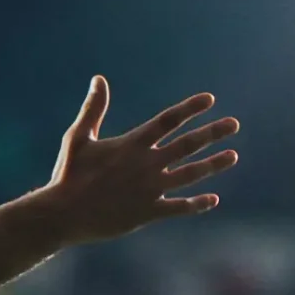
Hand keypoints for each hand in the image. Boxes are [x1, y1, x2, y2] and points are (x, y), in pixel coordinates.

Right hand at [37, 77, 239, 243]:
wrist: (62, 215)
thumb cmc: (67, 175)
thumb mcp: (77, 138)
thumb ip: (93, 109)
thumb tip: (99, 79)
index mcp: (131, 144)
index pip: (168, 121)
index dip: (190, 109)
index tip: (210, 100)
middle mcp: (146, 164)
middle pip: (187, 144)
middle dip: (213, 133)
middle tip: (233, 124)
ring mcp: (150, 189)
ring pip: (190, 174)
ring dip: (213, 164)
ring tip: (233, 156)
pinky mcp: (147, 212)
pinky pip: (179, 207)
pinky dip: (196, 204)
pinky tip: (213, 200)